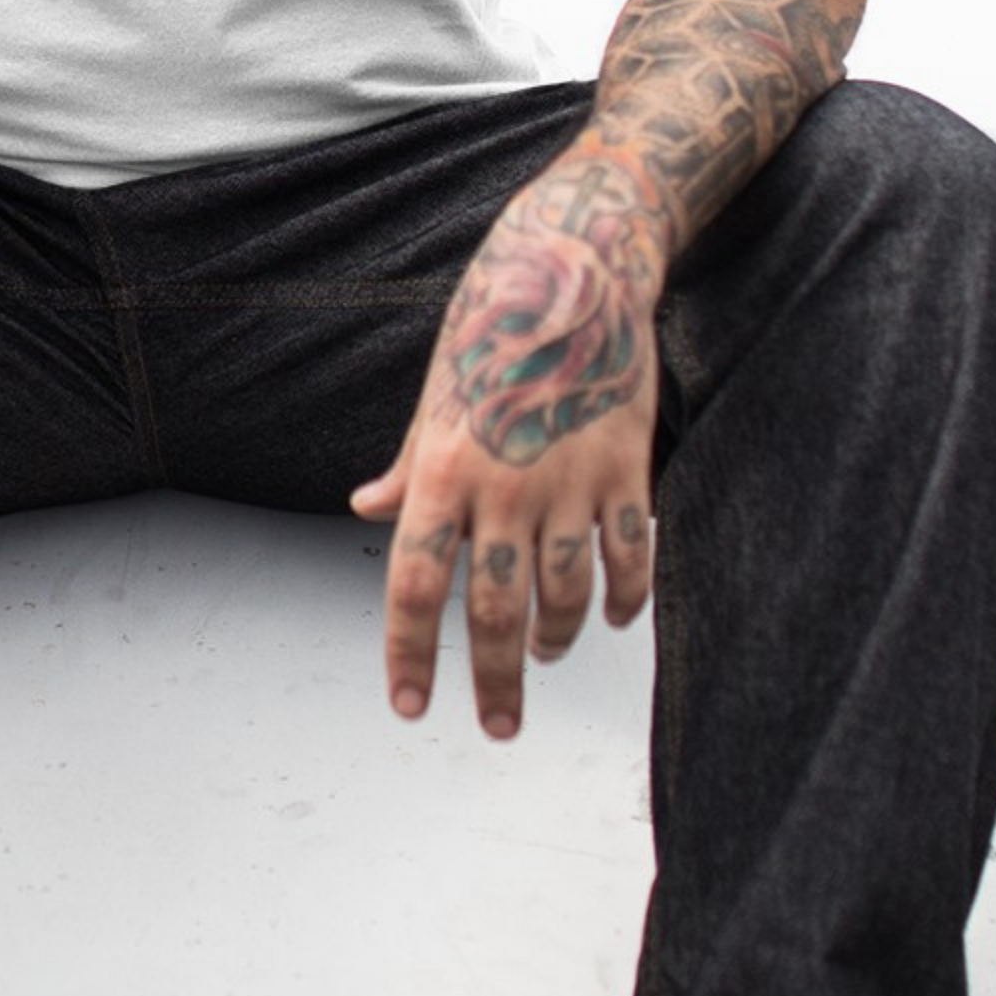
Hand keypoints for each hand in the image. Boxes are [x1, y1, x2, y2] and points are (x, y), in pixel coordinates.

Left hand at [352, 155, 662, 739]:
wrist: (573, 270)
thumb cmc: (489, 331)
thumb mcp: (434, 398)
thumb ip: (408, 467)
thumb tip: (367, 510)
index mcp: (441, 472)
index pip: (415, 585)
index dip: (408, 654)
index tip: (410, 707)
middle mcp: (502, 487)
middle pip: (492, 610)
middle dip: (492, 680)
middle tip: (497, 725)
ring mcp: (568, 480)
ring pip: (563, 594)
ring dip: (555, 641)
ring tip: (545, 658)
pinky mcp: (625, 468)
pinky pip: (629, 555)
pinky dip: (624, 597)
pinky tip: (614, 619)